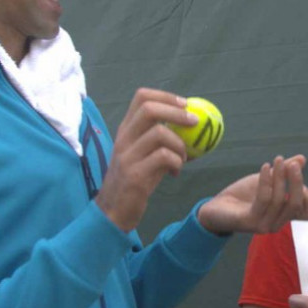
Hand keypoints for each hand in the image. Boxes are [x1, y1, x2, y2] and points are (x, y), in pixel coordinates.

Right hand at [95, 88, 195, 231]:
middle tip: (195, 122)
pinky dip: (177, 163)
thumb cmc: (134, 181)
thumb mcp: (143, 154)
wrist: (113, 211)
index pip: (142, 97)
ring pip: (159, 133)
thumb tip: (190, 126)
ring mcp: (127, 155)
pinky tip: (175, 173)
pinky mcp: (134, 174)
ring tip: (184, 158)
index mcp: (126, 130)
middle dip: (177, 112)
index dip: (166, 96)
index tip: (185, 104)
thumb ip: (159, 139)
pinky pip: (164, 158)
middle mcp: (124, 138)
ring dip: (180, 144)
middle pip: (149, 109)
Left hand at [197, 155, 307, 234]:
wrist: (217, 207)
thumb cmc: (243, 196)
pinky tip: (265, 167)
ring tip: (276, 160)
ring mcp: (264, 225)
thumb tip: (302, 158)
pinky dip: (266, 181)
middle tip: (292, 163)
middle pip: (296, 205)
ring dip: (279, 177)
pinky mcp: (250, 222)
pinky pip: (263, 199)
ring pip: (279, 200)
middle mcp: (278, 223)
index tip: (298, 174)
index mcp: (285, 215)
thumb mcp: (267, 180)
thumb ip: (284, 172)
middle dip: (296, 182)